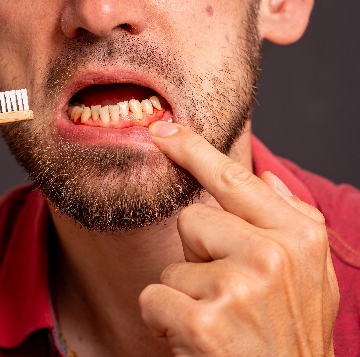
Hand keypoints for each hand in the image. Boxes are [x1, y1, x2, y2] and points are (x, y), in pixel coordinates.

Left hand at [139, 122, 338, 355]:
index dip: (193, 150)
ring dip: (184, 295)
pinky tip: (196, 341)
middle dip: (198, 256)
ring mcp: (238, 288)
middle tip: (226, 295)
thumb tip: (266, 177)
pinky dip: (164, 321)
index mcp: (298, 237)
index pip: (234, 178)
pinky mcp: (204, 322)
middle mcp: (272, 256)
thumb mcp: (313, 277)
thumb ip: (292, 221)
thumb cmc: (291, 337)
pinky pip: (153, 297)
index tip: (162, 130)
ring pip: (171, 265)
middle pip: (192, 220)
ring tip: (218, 322)